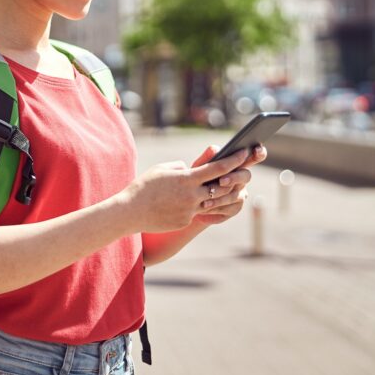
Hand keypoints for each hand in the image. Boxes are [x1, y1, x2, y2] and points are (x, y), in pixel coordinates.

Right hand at [122, 147, 252, 232]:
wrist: (130, 212)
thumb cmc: (143, 187)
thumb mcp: (161, 169)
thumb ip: (180, 167)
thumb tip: (191, 169)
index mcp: (187, 179)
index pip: (218, 168)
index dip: (234, 160)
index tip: (244, 153)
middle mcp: (192, 195)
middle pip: (223, 187)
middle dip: (234, 179)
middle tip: (240, 172)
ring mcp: (190, 210)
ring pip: (214, 202)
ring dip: (221, 194)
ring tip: (222, 187)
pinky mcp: (185, 221)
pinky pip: (197, 211)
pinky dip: (198, 205)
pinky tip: (193, 202)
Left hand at [191, 143, 267, 224]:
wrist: (187, 204)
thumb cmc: (195, 181)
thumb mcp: (197, 168)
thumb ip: (206, 159)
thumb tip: (214, 149)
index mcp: (235, 164)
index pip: (252, 157)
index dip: (259, 153)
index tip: (257, 149)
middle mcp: (240, 178)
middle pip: (246, 175)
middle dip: (234, 178)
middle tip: (221, 181)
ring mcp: (240, 194)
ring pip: (237, 194)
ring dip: (220, 196)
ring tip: (205, 198)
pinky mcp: (234, 208)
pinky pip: (231, 208)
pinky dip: (217, 207)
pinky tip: (206, 207)